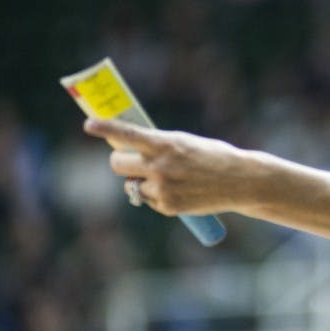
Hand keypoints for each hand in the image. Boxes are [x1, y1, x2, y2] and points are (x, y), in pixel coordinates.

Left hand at [84, 119, 244, 215]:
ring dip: (139, 180)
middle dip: (121, 160)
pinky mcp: (167, 206)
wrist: (240, 181)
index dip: (105, 128)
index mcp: (165, 144)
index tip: (89, 124)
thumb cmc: (213, 157)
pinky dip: (155, 195)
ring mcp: (162, 188)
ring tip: (165, 178)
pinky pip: (147, 199)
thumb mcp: (185, 142)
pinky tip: (178, 190)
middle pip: (117, 163)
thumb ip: (158, 145)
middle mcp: (160, 166)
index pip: (127, 134)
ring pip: (130, 184)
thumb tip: (128, 146)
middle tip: (130, 159)